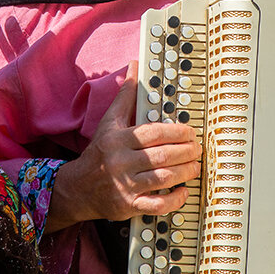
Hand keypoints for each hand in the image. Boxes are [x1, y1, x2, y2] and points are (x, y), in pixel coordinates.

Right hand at [45, 62, 201, 231]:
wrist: (78, 188)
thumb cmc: (99, 153)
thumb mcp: (109, 121)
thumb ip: (125, 96)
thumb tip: (133, 67)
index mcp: (118, 139)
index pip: (154, 133)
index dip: (177, 132)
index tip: (189, 132)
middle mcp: (121, 162)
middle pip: (163, 155)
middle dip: (186, 152)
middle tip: (197, 149)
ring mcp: (125, 185)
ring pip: (163, 178)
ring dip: (185, 172)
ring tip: (195, 166)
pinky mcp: (128, 205)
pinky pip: (156, 205)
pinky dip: (173, 199)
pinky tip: (182, 191)